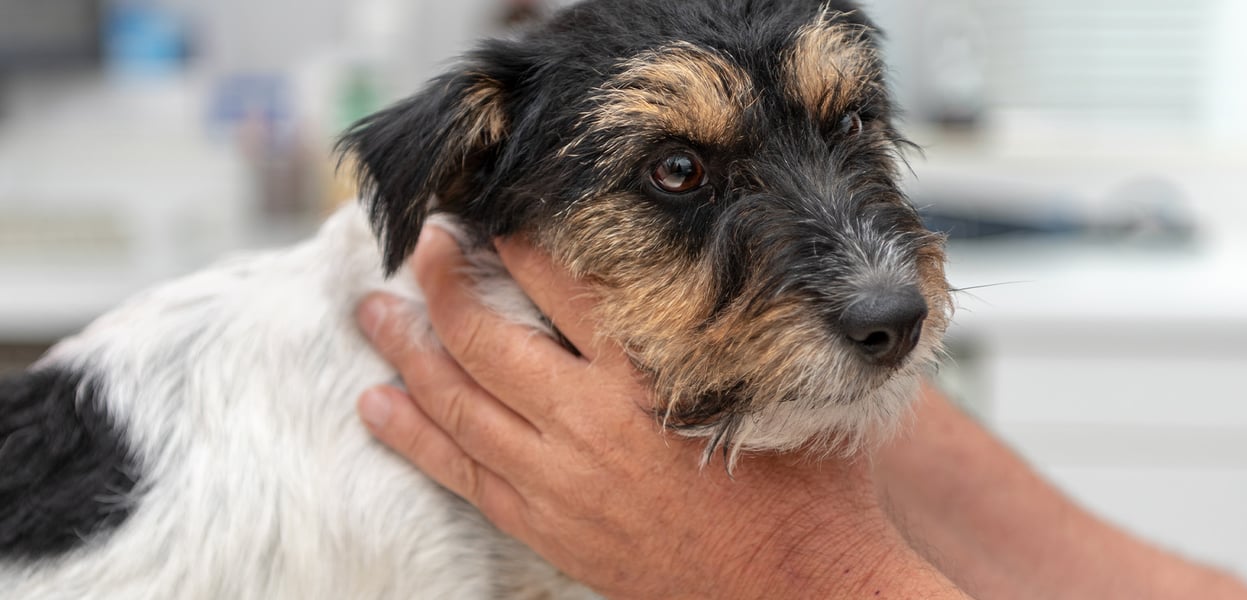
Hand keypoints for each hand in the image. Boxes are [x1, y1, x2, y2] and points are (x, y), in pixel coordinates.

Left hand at [354, 227, 961, 598]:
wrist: (799, 586)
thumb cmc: (806, 485)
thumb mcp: (783, 386)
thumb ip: (738, 327)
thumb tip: (724, 264)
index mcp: (649, 375)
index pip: (563, 283)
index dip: (518, 238)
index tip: (489, 208)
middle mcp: (591, 420)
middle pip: (488, 336)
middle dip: (441, 282)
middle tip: (419, 244)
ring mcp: (561, 478)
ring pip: (458, 403)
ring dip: (407, 352)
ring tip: (373, 311)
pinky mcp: (549, 525)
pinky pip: (461, 474)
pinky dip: (415, 437)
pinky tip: (378, 407)